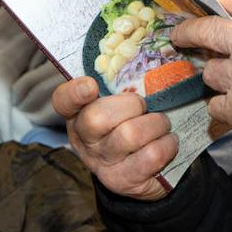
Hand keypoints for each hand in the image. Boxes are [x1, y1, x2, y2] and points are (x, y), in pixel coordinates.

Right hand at [51, 76, 176, 200]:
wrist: (142, 173)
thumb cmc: (129, 126)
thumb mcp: (117, 106)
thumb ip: (118, 85)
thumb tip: (138, 51)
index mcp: (78, 115)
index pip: (63, 100)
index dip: (74, 92)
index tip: (91, 85)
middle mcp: (85, 140)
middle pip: (98, 116)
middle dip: (132, 105)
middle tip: (145, 108)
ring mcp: (103, 163)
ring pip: (130, 135)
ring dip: (156, 124)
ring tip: (161, 125)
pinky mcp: (124, 180)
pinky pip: (151, 155)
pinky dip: (167, 144)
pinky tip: (167, 142)